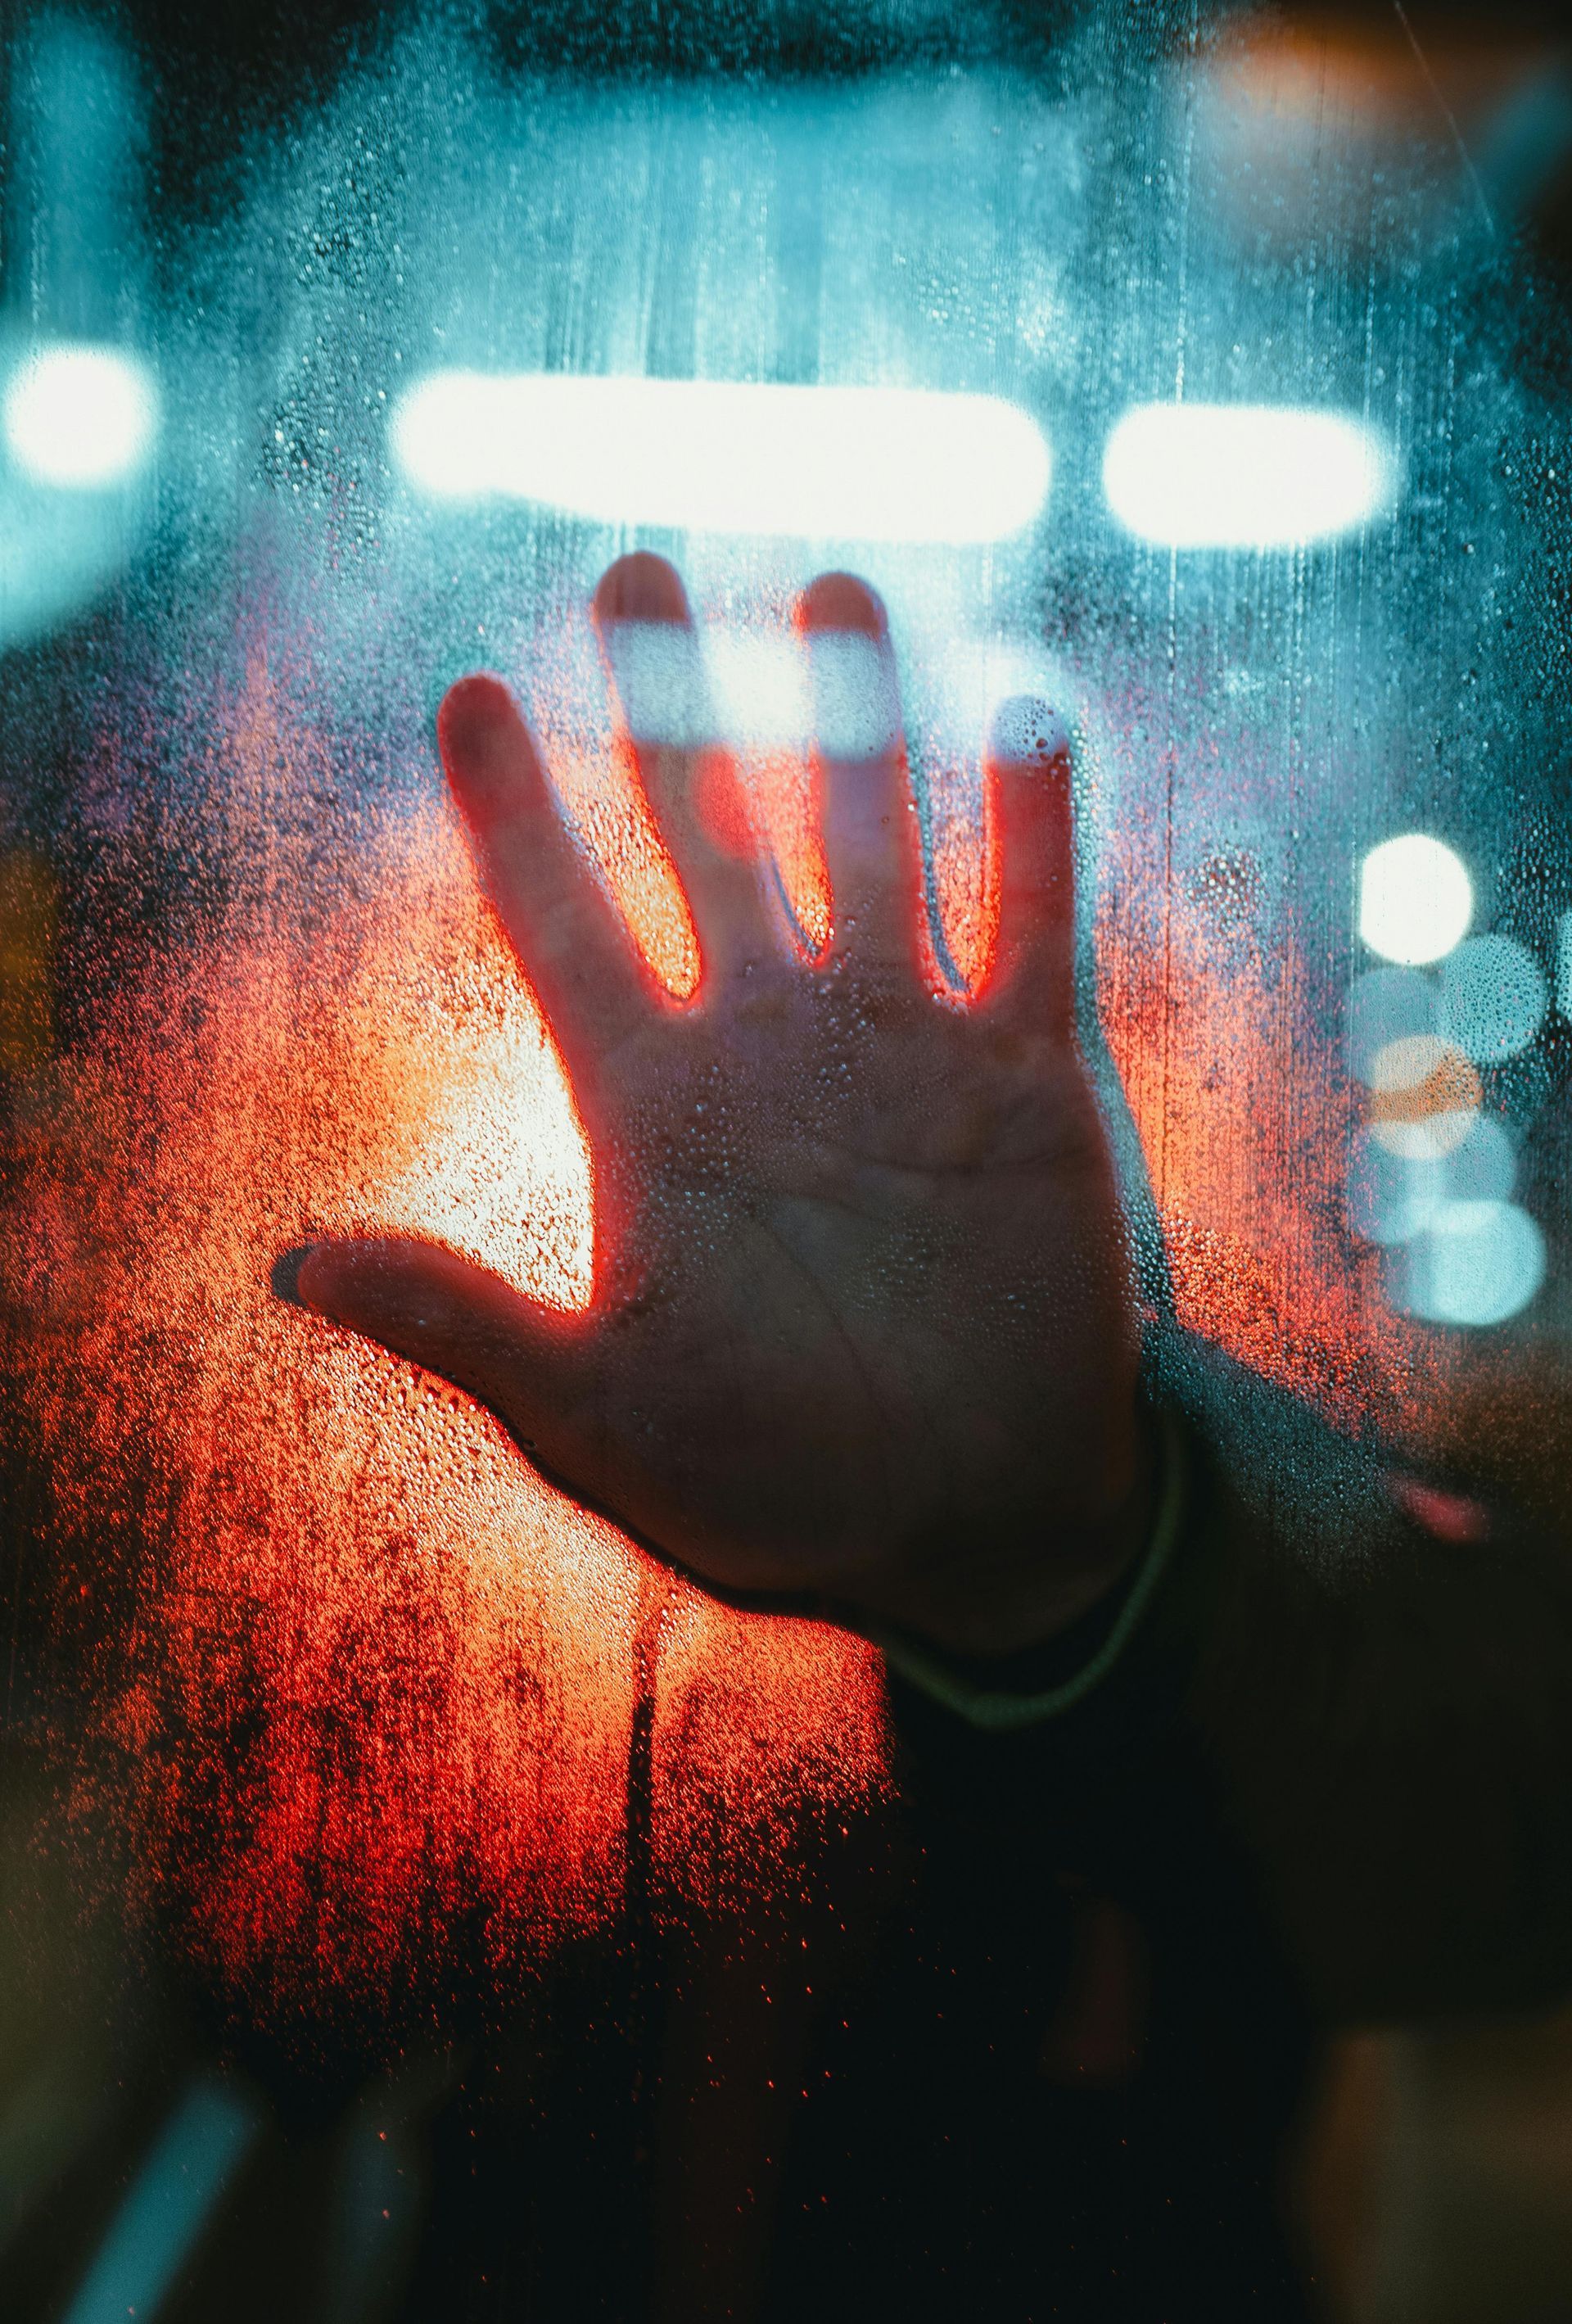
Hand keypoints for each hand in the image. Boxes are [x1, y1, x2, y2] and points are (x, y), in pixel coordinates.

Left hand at [296, 556, 1146, 1653]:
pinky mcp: (1027, 1076)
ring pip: (872, 838)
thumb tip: (294, 1263)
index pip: (564, 925)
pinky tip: (1028, 719)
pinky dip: (1035, 828)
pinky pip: (1031, 921)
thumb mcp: (595, 1417)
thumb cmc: (774, 1487)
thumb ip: (463, 1328)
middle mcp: (771, 1046)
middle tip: (632, 569)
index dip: (514, 810)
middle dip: (671, 704)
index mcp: (656, 1110)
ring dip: (857, 716)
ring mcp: (902, 1047)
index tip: (468, 694)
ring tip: (834, 586)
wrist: (971, 1525)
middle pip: (708, 834)